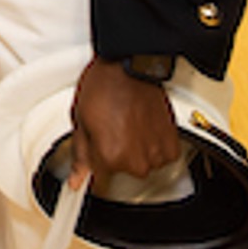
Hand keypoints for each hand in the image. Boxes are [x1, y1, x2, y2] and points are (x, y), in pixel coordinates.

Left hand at [69, 57, 179, 187]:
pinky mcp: (171, 146)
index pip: (100, 182)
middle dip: (115, 154)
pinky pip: (161, 157)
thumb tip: (76, 180)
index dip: (95, 167)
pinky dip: (153, 145)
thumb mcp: (81, 120)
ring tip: (129, 124)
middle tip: (112, 129)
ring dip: (136, 150)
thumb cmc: (105, 86)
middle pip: (122, 171)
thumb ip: (80, 155)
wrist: (131, 66)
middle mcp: (135, 162)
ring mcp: (155, 155)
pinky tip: (144, 127)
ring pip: (142, 164)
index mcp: (109, 157)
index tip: (96, 162)